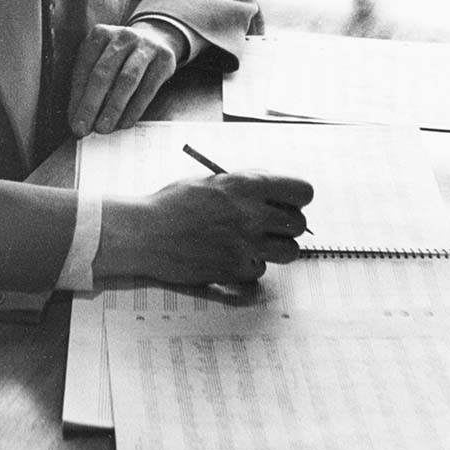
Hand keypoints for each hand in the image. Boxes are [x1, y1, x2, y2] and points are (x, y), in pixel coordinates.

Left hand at [67, 21, 184, 135]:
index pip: (84, 68)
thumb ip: (88, 82)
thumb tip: (77, 117)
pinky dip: (134, 108)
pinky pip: (147, 88)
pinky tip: (125, 123)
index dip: (77, 96)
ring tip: (103, 128)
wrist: (156, 39)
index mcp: (100, 34)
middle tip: (83, 129)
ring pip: (126, 80)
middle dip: (90, 104)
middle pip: (103, 73)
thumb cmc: (120, 57)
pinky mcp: (163, 59)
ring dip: (112, 108)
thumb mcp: (101, 59)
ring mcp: (145, 46)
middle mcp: (122, 37)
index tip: (73, 121)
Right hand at [94, 172, 313, 286]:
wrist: (146, 233)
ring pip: (289, 251)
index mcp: (247, 185)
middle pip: (299, 224)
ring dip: (276, 247)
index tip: (288, 201)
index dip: (297, 197)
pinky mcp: (236, 269)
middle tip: (268, 224)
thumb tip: (274, 191)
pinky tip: (230, 255)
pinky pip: (262, 270)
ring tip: (254, 241)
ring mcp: (246, 245)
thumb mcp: (212, 180)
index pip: (303, 191)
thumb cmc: (174, 203)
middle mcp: (252, 214)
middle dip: (287, 224)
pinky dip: (250, 265)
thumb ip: (246, 184)